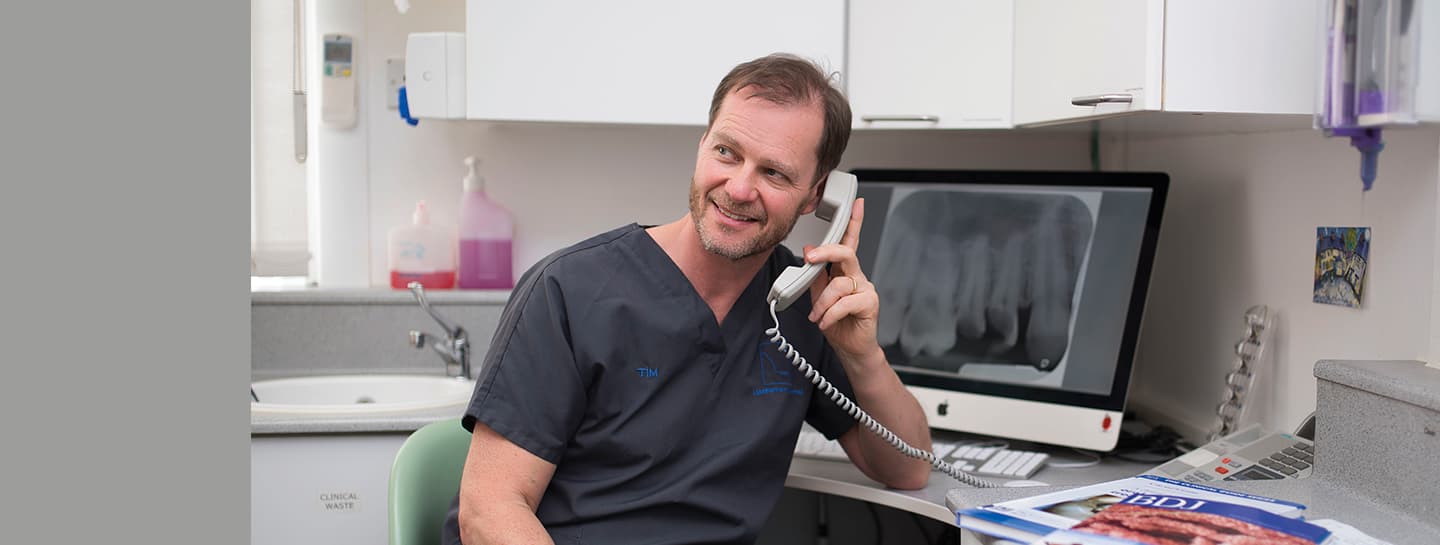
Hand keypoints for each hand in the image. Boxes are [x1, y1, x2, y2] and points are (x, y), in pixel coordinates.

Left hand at [803, 198, 882, 368]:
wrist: (851, 349)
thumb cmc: (837, 323)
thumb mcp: (819, 297)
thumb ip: (815, 276)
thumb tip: (809, 251)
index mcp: (845, 271)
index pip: (850, 241)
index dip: (854, 221)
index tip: (855, 203)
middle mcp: (857, 276)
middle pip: (846, 252)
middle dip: (826, 251)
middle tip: (809, 258)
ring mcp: (865, 288)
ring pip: (839, 284)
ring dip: (822, 303)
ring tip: (818, 316)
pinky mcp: (870, 303)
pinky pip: (845, 303)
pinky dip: (830, 314)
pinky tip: (826, 322)